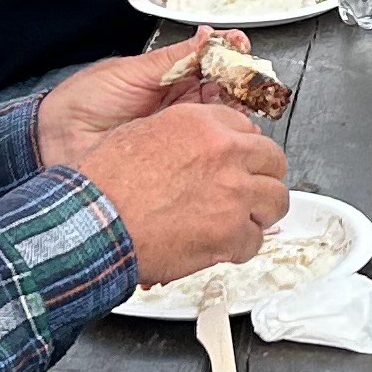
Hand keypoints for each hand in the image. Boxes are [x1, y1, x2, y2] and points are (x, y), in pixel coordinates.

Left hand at [36, 32, 246, 168]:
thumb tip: (207, 35)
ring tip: (242, 101)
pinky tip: (232, 132)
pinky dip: (225, 140)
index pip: (208, 60)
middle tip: (249, 77)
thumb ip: (171, 58)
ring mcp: (180, 129)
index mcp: (167, 75)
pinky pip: (209, 147)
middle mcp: (178, 101)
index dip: (227, 52)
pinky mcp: (178, 157)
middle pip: (223, 87)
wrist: (57, 141)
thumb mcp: (130, 72)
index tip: (240, 45)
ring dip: (238, 109)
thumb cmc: (85, 102)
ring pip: (222, 117)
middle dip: (241, 79)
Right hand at [76, 104, 289, 286]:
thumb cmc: (104, 183)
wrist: (95, 223)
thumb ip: (180, 135)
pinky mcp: (231, 233)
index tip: (239, 161)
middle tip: (249, 190)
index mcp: (202, 124)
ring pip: (276, 200)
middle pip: (273, 160)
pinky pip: (256, 240)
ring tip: (242, 221)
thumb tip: (195, 147)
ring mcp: (233, 194)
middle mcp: (225, 153)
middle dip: (262, 177)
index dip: (242, 149)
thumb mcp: (141, 133)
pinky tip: (222, 246)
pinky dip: (241, 247)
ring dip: (260, 211)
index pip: (246, 128)